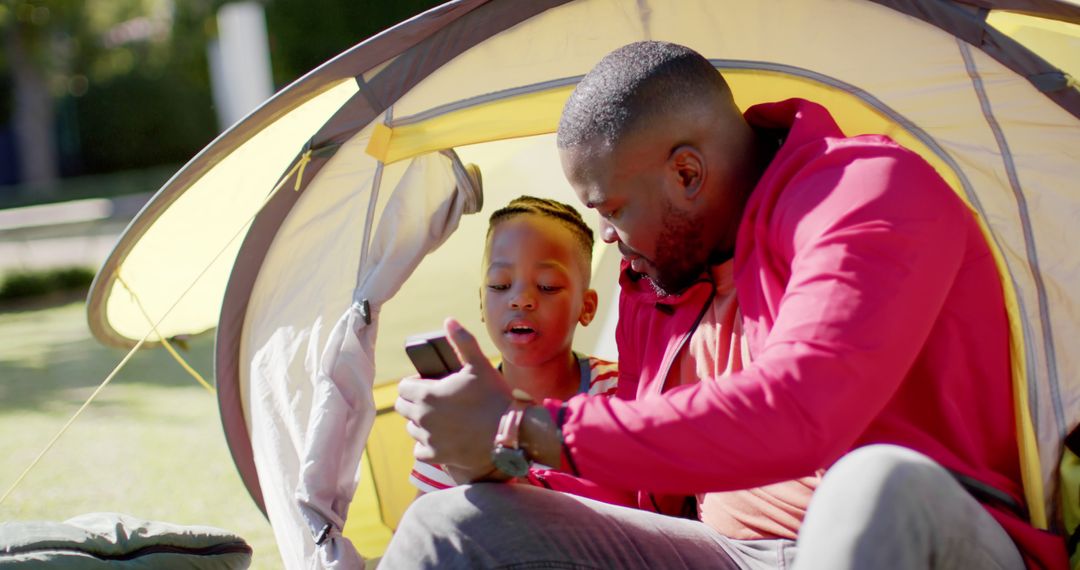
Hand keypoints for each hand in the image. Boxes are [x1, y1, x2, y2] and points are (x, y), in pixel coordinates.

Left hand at [395, 318, 511, 475]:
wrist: (510, 433)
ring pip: (412, 429)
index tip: (426, 384)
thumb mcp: (479, 365)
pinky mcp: (437, 456)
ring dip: (420, 423)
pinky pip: (420, 451)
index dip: (413, 384)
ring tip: (439, 419)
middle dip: (414, 402)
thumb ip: (462, 341)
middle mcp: (422, 417)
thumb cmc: (495, 397)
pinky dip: (427, 446)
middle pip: (402, 408)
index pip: (403, 388)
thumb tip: (449, 320)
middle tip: (434, 400)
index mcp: (427, 394)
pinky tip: (440, 439)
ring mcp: (429, 439)